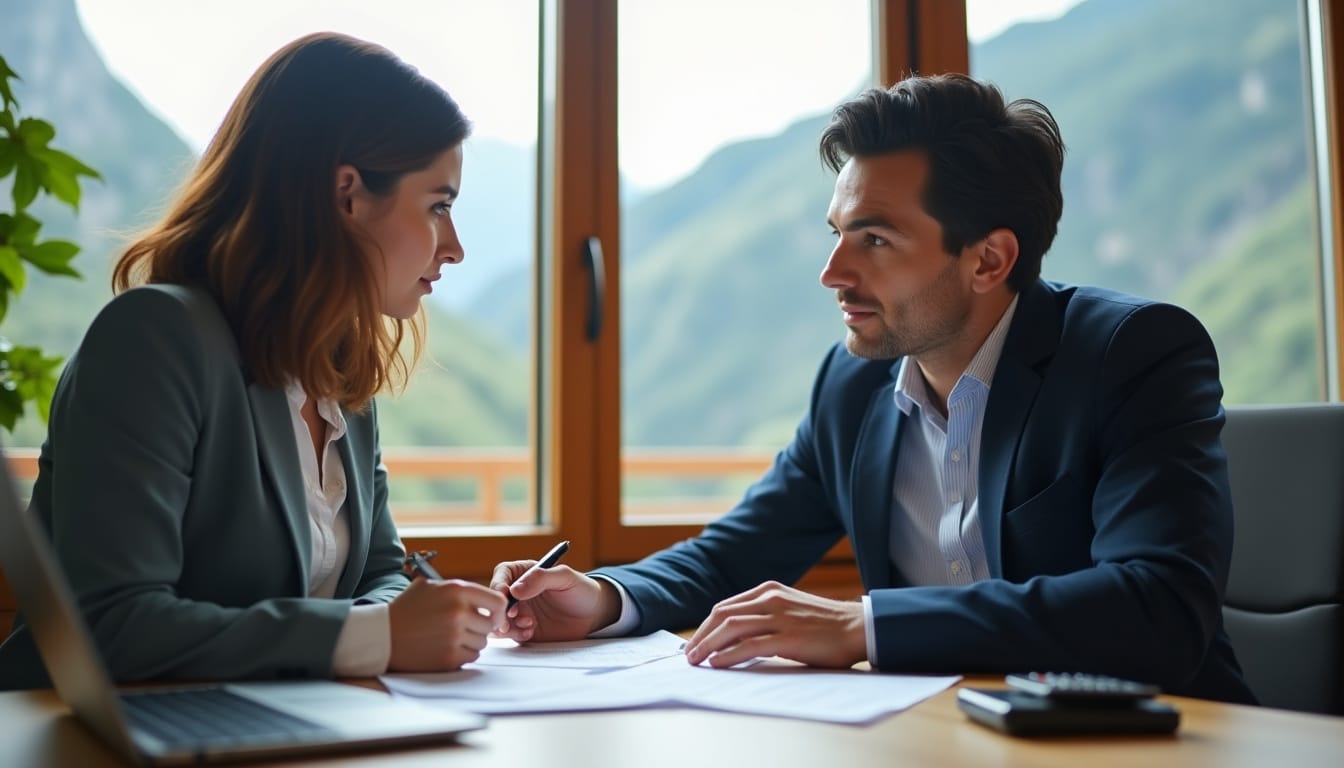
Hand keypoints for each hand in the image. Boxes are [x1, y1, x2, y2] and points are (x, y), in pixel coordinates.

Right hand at [386, 576, 505, 671]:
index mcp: (457, 590)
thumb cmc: (406, 609)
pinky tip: (447, 648)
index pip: (498, 601)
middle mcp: (459, 612)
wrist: (383, 635)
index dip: (498, 611)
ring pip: (482, 643)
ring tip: (452, 637)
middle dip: (479, 628)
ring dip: (472, 642)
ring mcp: (454, 636)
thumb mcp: (429, 586)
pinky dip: (463, 654)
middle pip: (489, 625)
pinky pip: (472, 657)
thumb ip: (458, 589)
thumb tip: (485, 598)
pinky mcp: (449, 657)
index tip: (493, 617)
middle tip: (463, 629)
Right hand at [489, 560, 619, 641]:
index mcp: (525, 573)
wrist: (594, 615)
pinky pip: (510, 635)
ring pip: (498, 619)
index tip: (505, 596)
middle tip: (509, 619)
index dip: (498, 585)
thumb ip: (541, 578)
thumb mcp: (565, 577)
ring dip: (507, 624)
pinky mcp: (523, 630)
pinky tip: (532, 632)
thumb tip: (515, 589)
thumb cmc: (582, 590)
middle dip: (499, 610)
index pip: (502, 574)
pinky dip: (516, 635)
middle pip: (495, 599)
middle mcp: (518, 592)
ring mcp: (519, 612)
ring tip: (529, 624)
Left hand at [682, 581, 865, 668]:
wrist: (858, 628)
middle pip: (722, 615)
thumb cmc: (825, 624)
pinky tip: (717, 663)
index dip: (706, 626)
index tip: (695, 642)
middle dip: (700, 635)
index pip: (726, 607)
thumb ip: (765, 616)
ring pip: (731, 628)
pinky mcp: (788, 637)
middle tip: (688, 655)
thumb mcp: (790, 610)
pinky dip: (729, 655)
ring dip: (707, 645)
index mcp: (769, 591)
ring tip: (695, 661)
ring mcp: (779, 617)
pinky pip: (749, 645)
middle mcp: (771, 599)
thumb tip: (735, 638)